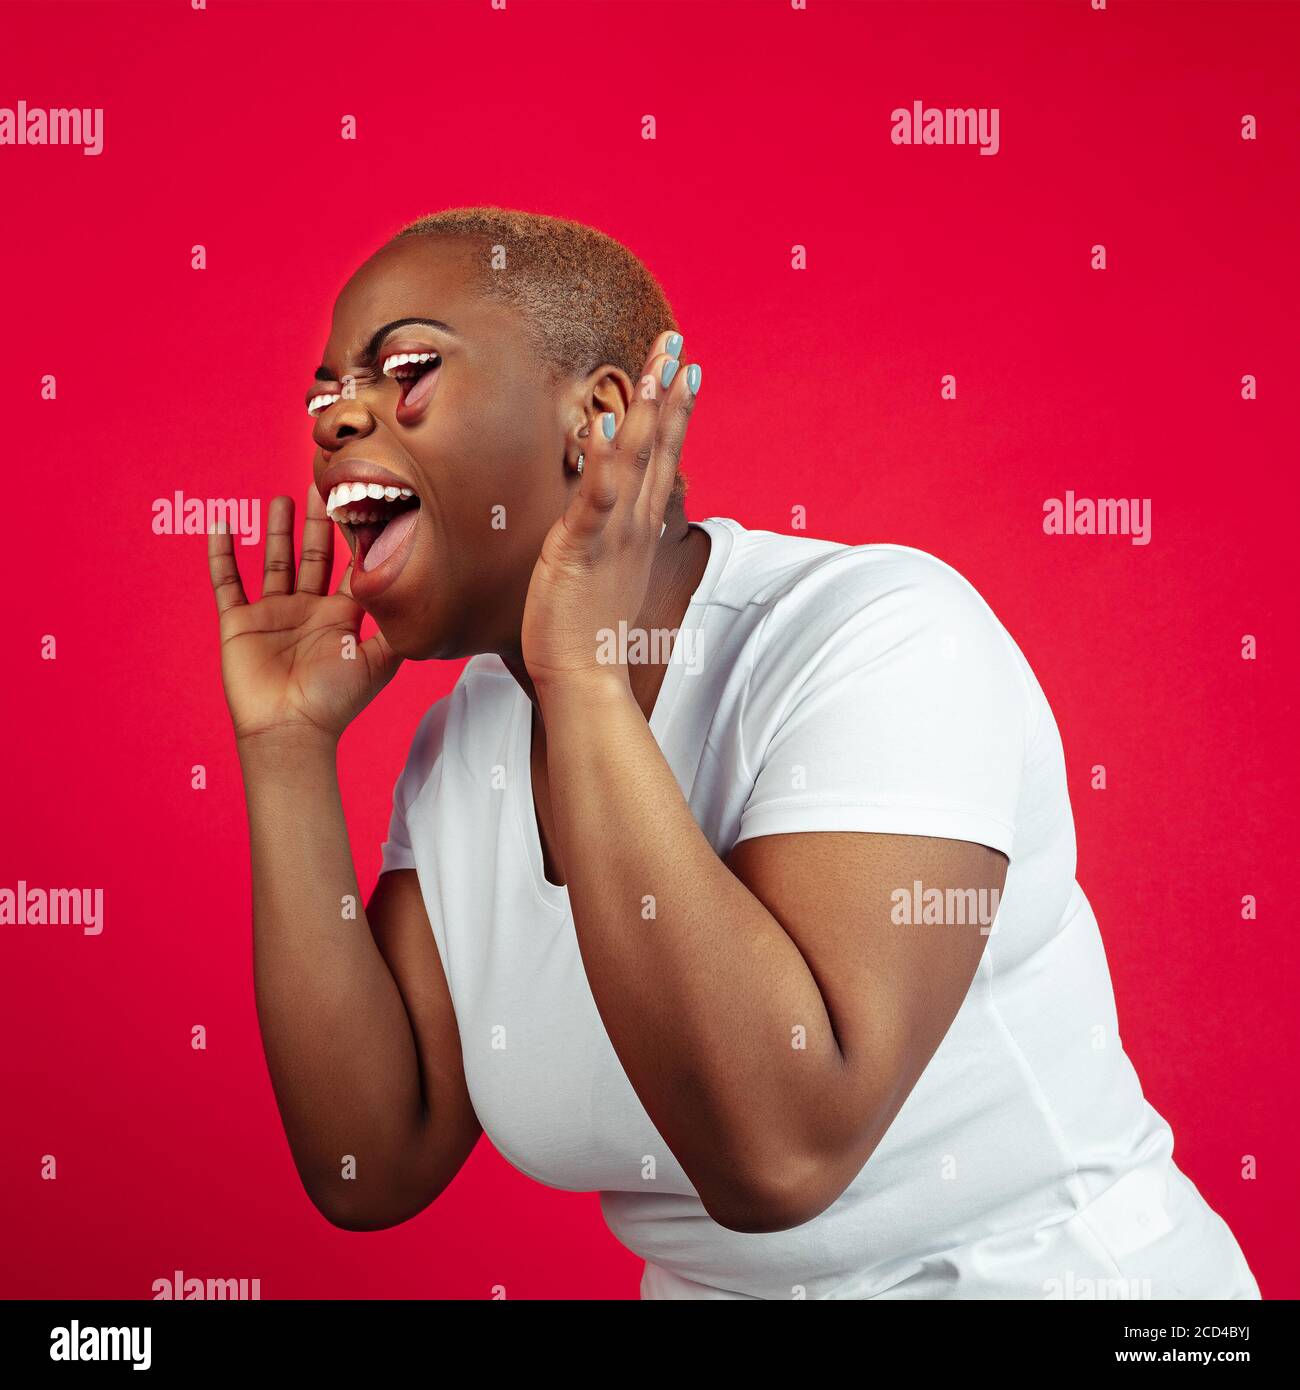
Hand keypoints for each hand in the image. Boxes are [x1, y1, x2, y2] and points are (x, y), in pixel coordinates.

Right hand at [208, 487, 401, 748]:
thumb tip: (427, 596)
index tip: (362, 501)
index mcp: (340, 616)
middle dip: (318, 523)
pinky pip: (227, 582)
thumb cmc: (336, 701)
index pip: (348, 566)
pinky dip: (222, 555)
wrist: (291, 730)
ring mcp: (273, 613)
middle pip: (313, 556)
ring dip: (277, 532)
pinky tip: (221, 524)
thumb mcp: (378, 662)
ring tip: (281, 499)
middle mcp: (307, 609)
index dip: (355, 536)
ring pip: (274, 561)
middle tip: (322, 486)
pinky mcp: (239, 622)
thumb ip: (398, 628)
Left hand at [521, 330, 699, 690]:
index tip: (686, 371)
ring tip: (658, 366)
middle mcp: (635, 526)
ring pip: (638, 463)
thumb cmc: (588, 634)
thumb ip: (605, 538)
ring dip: (650, 411)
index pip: (663, 460)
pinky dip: (604, 461)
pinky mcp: (583, 549)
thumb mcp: (603, 573)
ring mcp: (614, 535)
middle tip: (678, 343)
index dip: (676, 413)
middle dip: (669, 392)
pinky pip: (596, 498)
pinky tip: (608, 424)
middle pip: (660, 447)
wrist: (587, 680)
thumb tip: (600, 519)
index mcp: (639, 529)